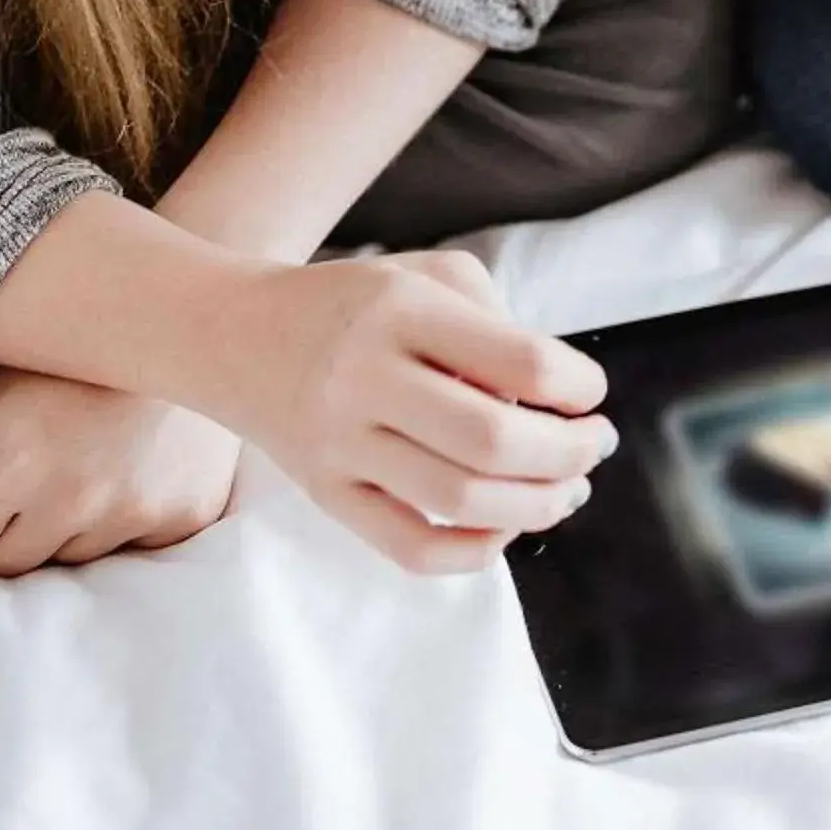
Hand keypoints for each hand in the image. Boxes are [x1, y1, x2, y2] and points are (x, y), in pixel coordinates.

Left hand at [0, 366, 241, 577]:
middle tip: (33, 469)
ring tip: (86, 461)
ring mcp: (135, 513)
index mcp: (16, 461)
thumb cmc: (75, 360)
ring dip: (62, 525)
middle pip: (4, 564)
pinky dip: (118, 521)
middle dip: (3, 528)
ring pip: (66, 560)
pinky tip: (129, 469)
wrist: (190, 325)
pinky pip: (127, 550)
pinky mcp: (183, 518)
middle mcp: (75, 498)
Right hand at [210, 246, 615, 575]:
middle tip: (596, 445)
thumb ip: (496, 326)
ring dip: (538, 504)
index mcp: (401, 311)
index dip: (577, 386)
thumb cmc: (356, 303)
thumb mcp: (427, 276)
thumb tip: (550, 409)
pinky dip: (474, 553)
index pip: (520, 362)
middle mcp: (366, 377)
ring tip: (569, 489)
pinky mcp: (326, 495)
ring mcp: (341, 445)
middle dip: (569, 452)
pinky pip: (409, 547)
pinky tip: (508, 529)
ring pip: (461, 499)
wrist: (234, 334)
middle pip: (494, 440)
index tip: (590, 393)